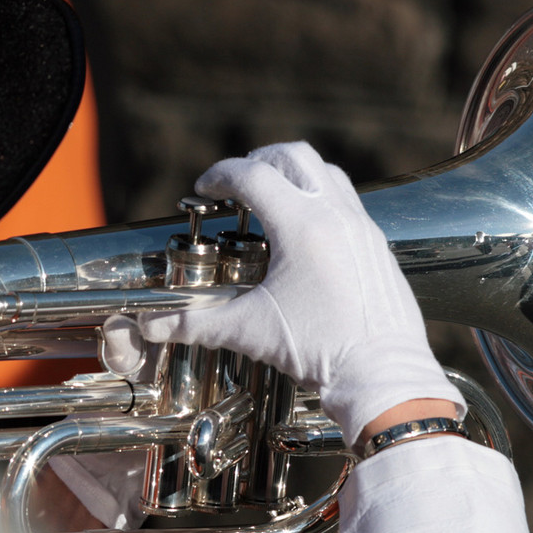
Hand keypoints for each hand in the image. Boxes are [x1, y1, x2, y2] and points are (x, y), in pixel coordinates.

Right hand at [139, 142, 463, 446]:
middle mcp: (337, 216)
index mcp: (303, 226)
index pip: (253, 176)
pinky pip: (349, 202)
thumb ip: (196, 323)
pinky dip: (322, 200)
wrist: (382, 376)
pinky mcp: (378, 246)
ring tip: (271, 200)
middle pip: (294, 156)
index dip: (220, 175)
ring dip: (295, 175)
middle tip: (236, 184)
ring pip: (327, 173)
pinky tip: (307, 233)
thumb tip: (150, 327)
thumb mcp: (250, 332)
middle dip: (259, 160)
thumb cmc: (320, 351)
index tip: (203, 189)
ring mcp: (363, 228)